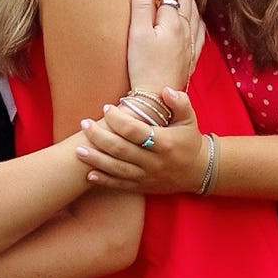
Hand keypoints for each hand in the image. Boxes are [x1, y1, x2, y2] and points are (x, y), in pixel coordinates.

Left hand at [77, 88, 206, 194]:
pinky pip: (121, 185)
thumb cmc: (190, 140)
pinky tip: (88, 174)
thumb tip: (164, 90)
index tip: (107, 108)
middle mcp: (154, 162)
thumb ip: (179, 102)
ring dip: (96, 160)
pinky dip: (104, 181)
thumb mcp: (189, 118)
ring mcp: (147, 176)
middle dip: (100, 137)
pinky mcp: (143, 187)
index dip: (118, 119)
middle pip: (121, 149)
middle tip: (84, 124)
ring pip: (117, 169)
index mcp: (165, 143)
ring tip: (78, 150)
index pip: (136, 131)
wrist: (199, 171)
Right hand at [125, 0, 201, 96]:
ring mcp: (191, 43)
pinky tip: (195, 16)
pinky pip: (200, 29)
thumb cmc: (143, 67)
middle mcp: (186, 29)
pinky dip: (197, 15)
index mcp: (172, 21)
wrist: (157, 98)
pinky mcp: (191, 56)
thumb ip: (140, 6)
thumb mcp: (137, 34)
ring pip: (194, 10)